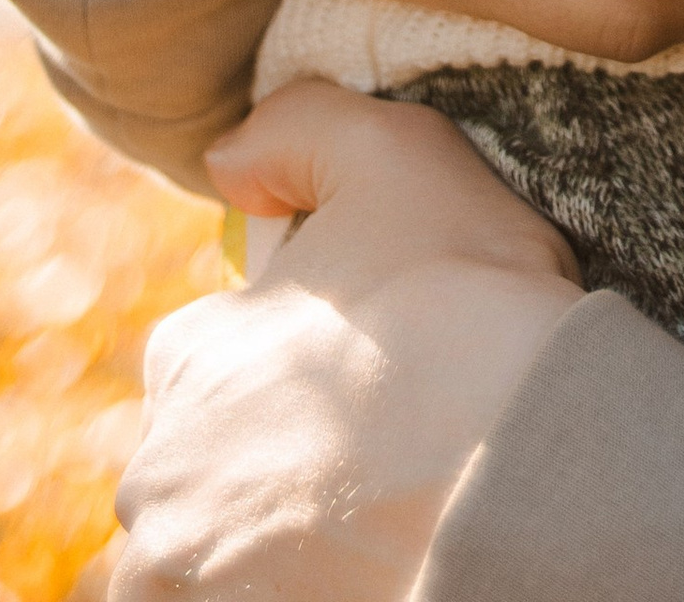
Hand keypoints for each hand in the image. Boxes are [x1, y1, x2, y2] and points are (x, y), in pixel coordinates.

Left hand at [111, 83, 580, 601]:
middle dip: (266, 471)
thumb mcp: (394, 150)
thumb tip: (230, 160)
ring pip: (214, 562)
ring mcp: (188, 577)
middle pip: (202, 478)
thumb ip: (297, 127)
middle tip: (370, 466)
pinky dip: (291, 591)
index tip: (359, 385)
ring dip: (268, 549)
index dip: (284, 368)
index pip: (203, 364)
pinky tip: (368, 566)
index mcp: (186, 359)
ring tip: (368, 527)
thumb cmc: (465, 295)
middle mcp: (158, 480)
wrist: (526, 452)